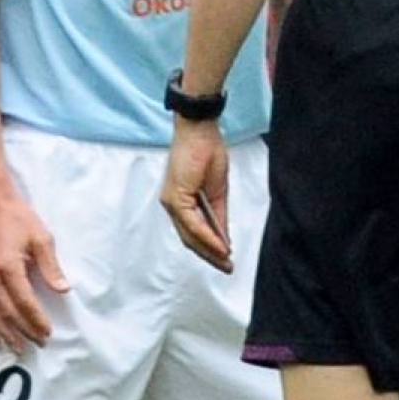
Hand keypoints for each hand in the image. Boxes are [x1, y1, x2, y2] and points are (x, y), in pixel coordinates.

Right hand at [0, 192, 69, 350]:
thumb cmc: (18, 218)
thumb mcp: (41, 238)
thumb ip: (51, 266)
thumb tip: (63, 289)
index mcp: (8, 267)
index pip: (24, 301)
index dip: (36, 319)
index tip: (48, 332)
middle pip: (7, 313)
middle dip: (24, 331)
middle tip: (39, 344)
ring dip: (5, 334)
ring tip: (18, 349)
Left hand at [162, 119, 231, 269]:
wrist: (201, 131)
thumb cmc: (208, 153)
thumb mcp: (218, 191)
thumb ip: (219, 215)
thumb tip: (225, 239)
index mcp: (181, 203)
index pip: (193, 233)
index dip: (209, 248)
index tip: (225, 259)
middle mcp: (172, 205)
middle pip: (190, 239)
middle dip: (210, 255)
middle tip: (227, 268)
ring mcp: (171, 202)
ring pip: (190, 235)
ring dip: (210, 250)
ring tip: (226, 261)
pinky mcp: (176, 198)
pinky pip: (192, 224)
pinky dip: (208, 236)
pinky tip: (221, 245)